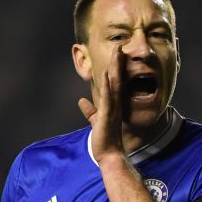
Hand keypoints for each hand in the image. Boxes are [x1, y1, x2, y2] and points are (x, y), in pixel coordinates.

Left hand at [78, 45, 125, 163]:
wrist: (110, 155)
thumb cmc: (104, 139)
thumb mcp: (96, 120)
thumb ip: (90, 110)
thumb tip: (82, 101)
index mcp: (113, 104)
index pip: (115, 82)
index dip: (116, 67)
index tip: (117, 53)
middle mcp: (116, 103)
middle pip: (118, 78)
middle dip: (118, 62)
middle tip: (120, 46)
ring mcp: (113, 108)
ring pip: (115, 84)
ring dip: (116, 68)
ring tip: (118, 52)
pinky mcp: (107, 115)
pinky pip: (108, 97)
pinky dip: (108, 85)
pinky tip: (108, 73)